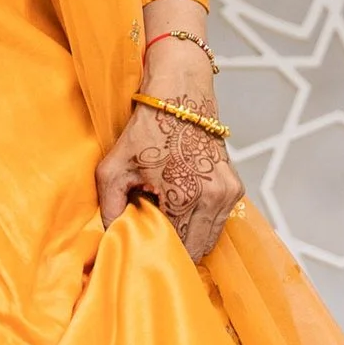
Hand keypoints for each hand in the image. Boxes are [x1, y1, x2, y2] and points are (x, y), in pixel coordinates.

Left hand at [96, 36, 242, 265]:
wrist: (180, 94)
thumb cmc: (146, 128)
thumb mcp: (114, 167)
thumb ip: (108, 208)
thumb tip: (109, 237)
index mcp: (186, 196)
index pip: (175, 248)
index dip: (156, 249)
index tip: (142, 243)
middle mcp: (215, 199)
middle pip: (195, 250)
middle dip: (174, 246)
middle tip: (153, 231)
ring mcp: (229, 194)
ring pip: (208, 239)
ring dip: (188, 235)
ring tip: (166, 216)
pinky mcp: (235, 188)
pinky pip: (217, 222)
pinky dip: (199, 222)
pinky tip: (180, 204)